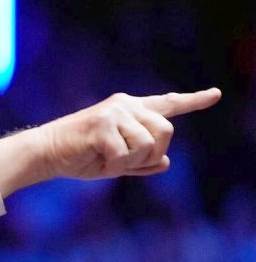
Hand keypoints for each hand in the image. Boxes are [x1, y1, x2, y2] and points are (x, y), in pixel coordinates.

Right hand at [0, 88, 221, 195]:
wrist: (45, 154)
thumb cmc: (77, 157)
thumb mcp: (114, 163)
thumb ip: (140, 162)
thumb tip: (165, 163)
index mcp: (129, 110)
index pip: (167, 104)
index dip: (193, 101)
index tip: (215, 95)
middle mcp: (125, 105)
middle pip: (166, 130)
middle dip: (150, 153)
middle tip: (123, 161)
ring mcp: (114, 112)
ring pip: (149, 144)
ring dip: (131, 161)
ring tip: (107, 159)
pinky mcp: (103, 124)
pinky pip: (126, 154)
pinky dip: (114, 166)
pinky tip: (97, 160)